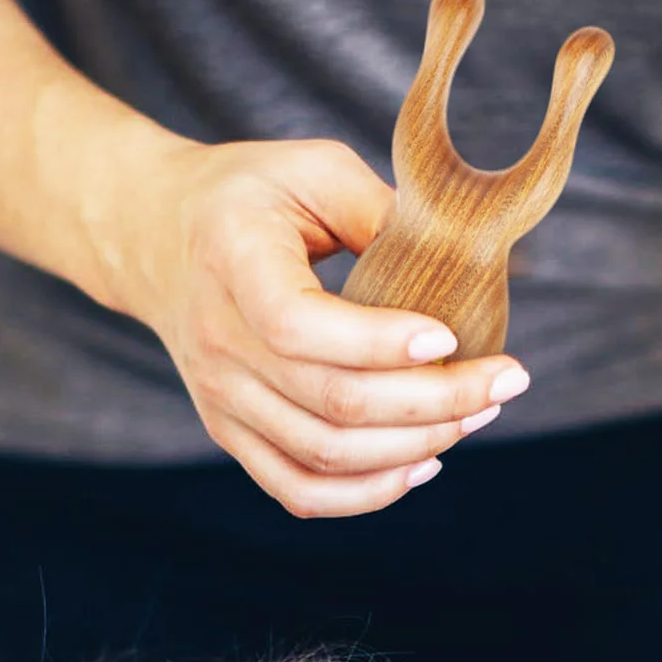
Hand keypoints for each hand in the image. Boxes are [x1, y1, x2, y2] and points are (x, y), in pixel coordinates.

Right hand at [108, 137, 529, 515]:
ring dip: (417, 446)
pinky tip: (423, 464)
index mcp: (233, 261)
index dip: (380, 343)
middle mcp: (218, 341)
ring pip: (325, 456)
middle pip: (332, 403)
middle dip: (436, 401)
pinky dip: (368, 493)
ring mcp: (221, 398)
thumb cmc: (250, 195)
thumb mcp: (313, 168)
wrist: (156, 237)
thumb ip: (381, 211)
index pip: (299, 327)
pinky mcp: (232, 433)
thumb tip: (461, 266)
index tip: (449, 333)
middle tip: (506, 379)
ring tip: (478, 413)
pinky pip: (300, 491)